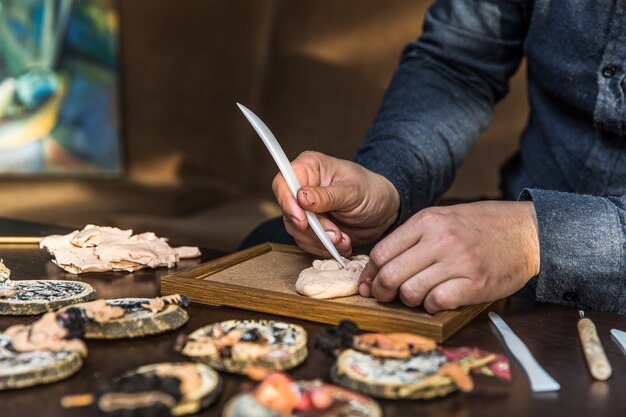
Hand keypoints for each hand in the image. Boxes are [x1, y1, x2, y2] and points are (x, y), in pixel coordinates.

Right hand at [272, 151, 399, 256]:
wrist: (383, 211)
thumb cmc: (371, 191)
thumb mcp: (353, 192)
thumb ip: (327, 196)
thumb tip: (300, 196)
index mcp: (309, 167)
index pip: (283, 183)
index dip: (288, 203)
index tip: (303, 221)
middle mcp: (302, 186)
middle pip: (288, 211)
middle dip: (312, 228)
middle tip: (336, 235)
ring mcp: (304, 208)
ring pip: (295, 230)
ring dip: (320, 240)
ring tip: (344, 240)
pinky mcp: (310, 227)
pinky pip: (306, 241)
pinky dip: (323, 247)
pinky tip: (341, 244)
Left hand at [358, 201, 539, 312]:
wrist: (528, 231)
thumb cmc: (483, 226)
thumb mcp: (444, 217)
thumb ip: (414, 237)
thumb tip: (381, 264)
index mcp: (428, 220)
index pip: (382, 252)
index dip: (370, 273)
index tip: (368, 283)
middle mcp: (440, 239)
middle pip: (391, 274)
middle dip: (381, 291)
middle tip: (384, 296)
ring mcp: (458, 262)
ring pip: (410, 292)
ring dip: (408, 300)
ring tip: (416, 296)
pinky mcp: (474, 284)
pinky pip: (436, 302)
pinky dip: (431, 305)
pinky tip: (437, 299)